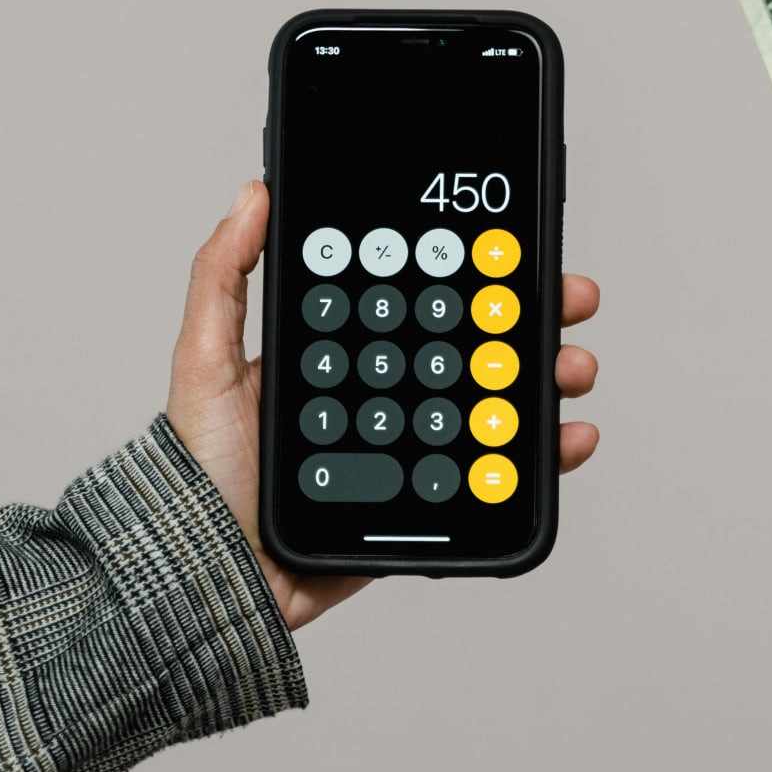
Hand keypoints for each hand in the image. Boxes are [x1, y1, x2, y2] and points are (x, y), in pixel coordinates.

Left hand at [166, 180, 601, 629]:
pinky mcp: (426, 507)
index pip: (417, 300)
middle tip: (569, 299)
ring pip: (496, 405)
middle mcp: (381, 398)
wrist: (213, 575)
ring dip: (547, 381)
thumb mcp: (203, 362)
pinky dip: (541, 458)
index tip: (515, 249)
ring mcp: (408, 452)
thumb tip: (253, 196)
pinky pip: (495, 480)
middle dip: (531, 318)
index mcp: (339, 357)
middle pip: (472, 345)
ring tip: (572, 369)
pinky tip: (566, 437)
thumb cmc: (200, 475)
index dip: (470, 271)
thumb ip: (223, 277)